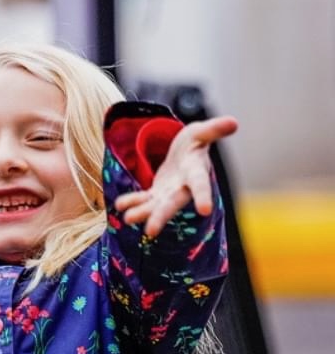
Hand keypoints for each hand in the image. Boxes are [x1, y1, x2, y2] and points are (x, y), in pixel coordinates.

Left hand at [114, 115, 237, 236]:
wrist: (185, 152)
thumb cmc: (195, 141)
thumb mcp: (202, 132)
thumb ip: (214, 129)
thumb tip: (233, 122)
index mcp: (197, 172)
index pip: (201, 185)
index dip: (203, 196)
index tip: (206, 210)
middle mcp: (183, 188)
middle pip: (173, 204)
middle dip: (161, 216)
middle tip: (150, 231)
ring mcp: (169, 192)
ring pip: (155, 206)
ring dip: (142, 213)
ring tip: (127, 219)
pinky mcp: (157, 192)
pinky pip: (144, 199)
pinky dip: (133, 201)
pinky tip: (120, 205)